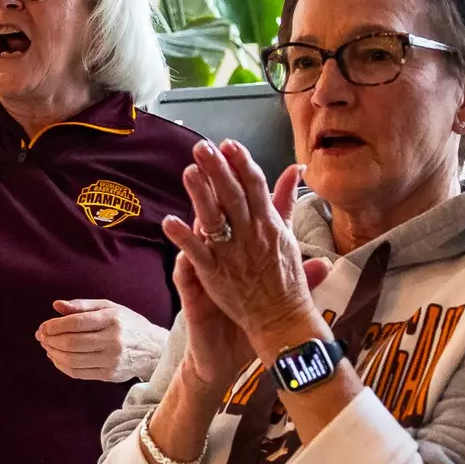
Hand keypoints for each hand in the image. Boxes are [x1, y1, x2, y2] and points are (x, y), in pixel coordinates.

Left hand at [37, 299, 167, 382]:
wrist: (154, 349)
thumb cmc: (129, 324)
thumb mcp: (110, 308)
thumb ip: (82, 306)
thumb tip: (56, 306)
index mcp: (112, 319)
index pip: (76, 323)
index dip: (54, 326)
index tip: (43, 327)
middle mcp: (113, 340)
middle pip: (72, 343)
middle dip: (50, 340)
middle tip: (41, 337)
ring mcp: (111, 360)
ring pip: (72, 360)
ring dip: (54, 353)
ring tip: (47, 347)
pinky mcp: (109, 374)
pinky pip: (78, 373)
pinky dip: (62, 366)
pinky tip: (56, 358)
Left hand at [163, 140, 319, 354]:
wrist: (282, 319)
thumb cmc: (286, 279)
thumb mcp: (290, 235)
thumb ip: (286, 201)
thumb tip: (295, 170)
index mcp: (270, 225)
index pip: (256, 186)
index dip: (242, 163)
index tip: (229, 144)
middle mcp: (252, 235)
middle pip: (233, 196)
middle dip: (218, 170)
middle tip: (203, 147)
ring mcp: (232, 255)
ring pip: (215, 219)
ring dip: (201, 195)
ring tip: (188, 171)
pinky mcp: (216, 275)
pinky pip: (197, 253)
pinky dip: (184, 237)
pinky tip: (169, 221)